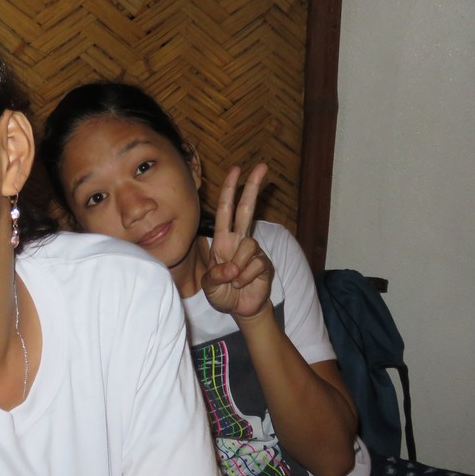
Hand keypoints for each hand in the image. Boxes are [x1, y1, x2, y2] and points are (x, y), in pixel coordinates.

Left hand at [201, 163, 273, 319]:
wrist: (240, 309)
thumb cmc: (222, 293)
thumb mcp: (210, 286)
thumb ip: (215, 276)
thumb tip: (232, 267)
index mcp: (222, 240)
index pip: (225, 210)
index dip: (230, 190)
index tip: (236, 170)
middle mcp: (238, 241)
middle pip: (246, 210)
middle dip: (252, 187)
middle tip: (261, 166)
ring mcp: (253, 251)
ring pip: (248, 245)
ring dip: (237, 267)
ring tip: (234, 280)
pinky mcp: (264, 263)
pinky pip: (255, 264)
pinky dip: (246, 277)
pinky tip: (244, 284)